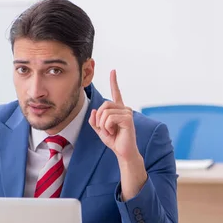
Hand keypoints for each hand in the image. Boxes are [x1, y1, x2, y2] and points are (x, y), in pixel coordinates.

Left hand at [89, 70, 146, 200]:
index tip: (113, 71)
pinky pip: (110, 118)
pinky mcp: (128, 119)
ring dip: (103, 124)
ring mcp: (127, 113)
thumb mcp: (100, 129)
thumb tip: (94, 110)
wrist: (123, 152)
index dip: (114, 81)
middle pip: (104, 105)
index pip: (116, 93)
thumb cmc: (114, 141)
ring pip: (105, 112)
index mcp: (118, 110)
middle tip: (103, 129)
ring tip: (110, 132)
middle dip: (99, 118)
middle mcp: (124, 109)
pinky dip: (107, 127)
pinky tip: (113, 133)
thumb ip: (95, 120)